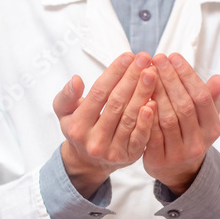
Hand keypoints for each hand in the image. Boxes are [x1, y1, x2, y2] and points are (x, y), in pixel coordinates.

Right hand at [53, 53, 156, 198]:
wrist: (89, 162)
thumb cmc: (79, 129)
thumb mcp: (65, 112)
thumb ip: (66, 95)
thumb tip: (76, 80)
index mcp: (78, 127)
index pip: (98, 94)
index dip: (114, 73)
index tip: (128, 56)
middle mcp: (94, 141)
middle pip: (116, 104)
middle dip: (132, 78)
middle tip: (145, 59)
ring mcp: (112, 151)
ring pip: (129, 118)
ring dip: (143, 94)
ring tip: (152, 73)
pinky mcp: (128, 157)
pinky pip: (140, 137)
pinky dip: (147, 120)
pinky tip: (154, 102)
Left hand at [143, 53, 219, 195]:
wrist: (177, 171)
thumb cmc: (189, 135)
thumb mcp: (203, 120)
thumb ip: (209, 100)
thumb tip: (218, 78)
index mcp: (212, 129)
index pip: (201, 97)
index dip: (187, 75)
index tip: (173, 57)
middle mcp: (197, 142)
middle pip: (184, 106)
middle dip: (170, 80)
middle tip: (157, 59)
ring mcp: (178, 153)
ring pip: (167, 119)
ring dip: (156, 93)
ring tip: (146, 73)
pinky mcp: (158, 160)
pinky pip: (151, 134)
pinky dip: (146, 115)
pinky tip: (139, 97)